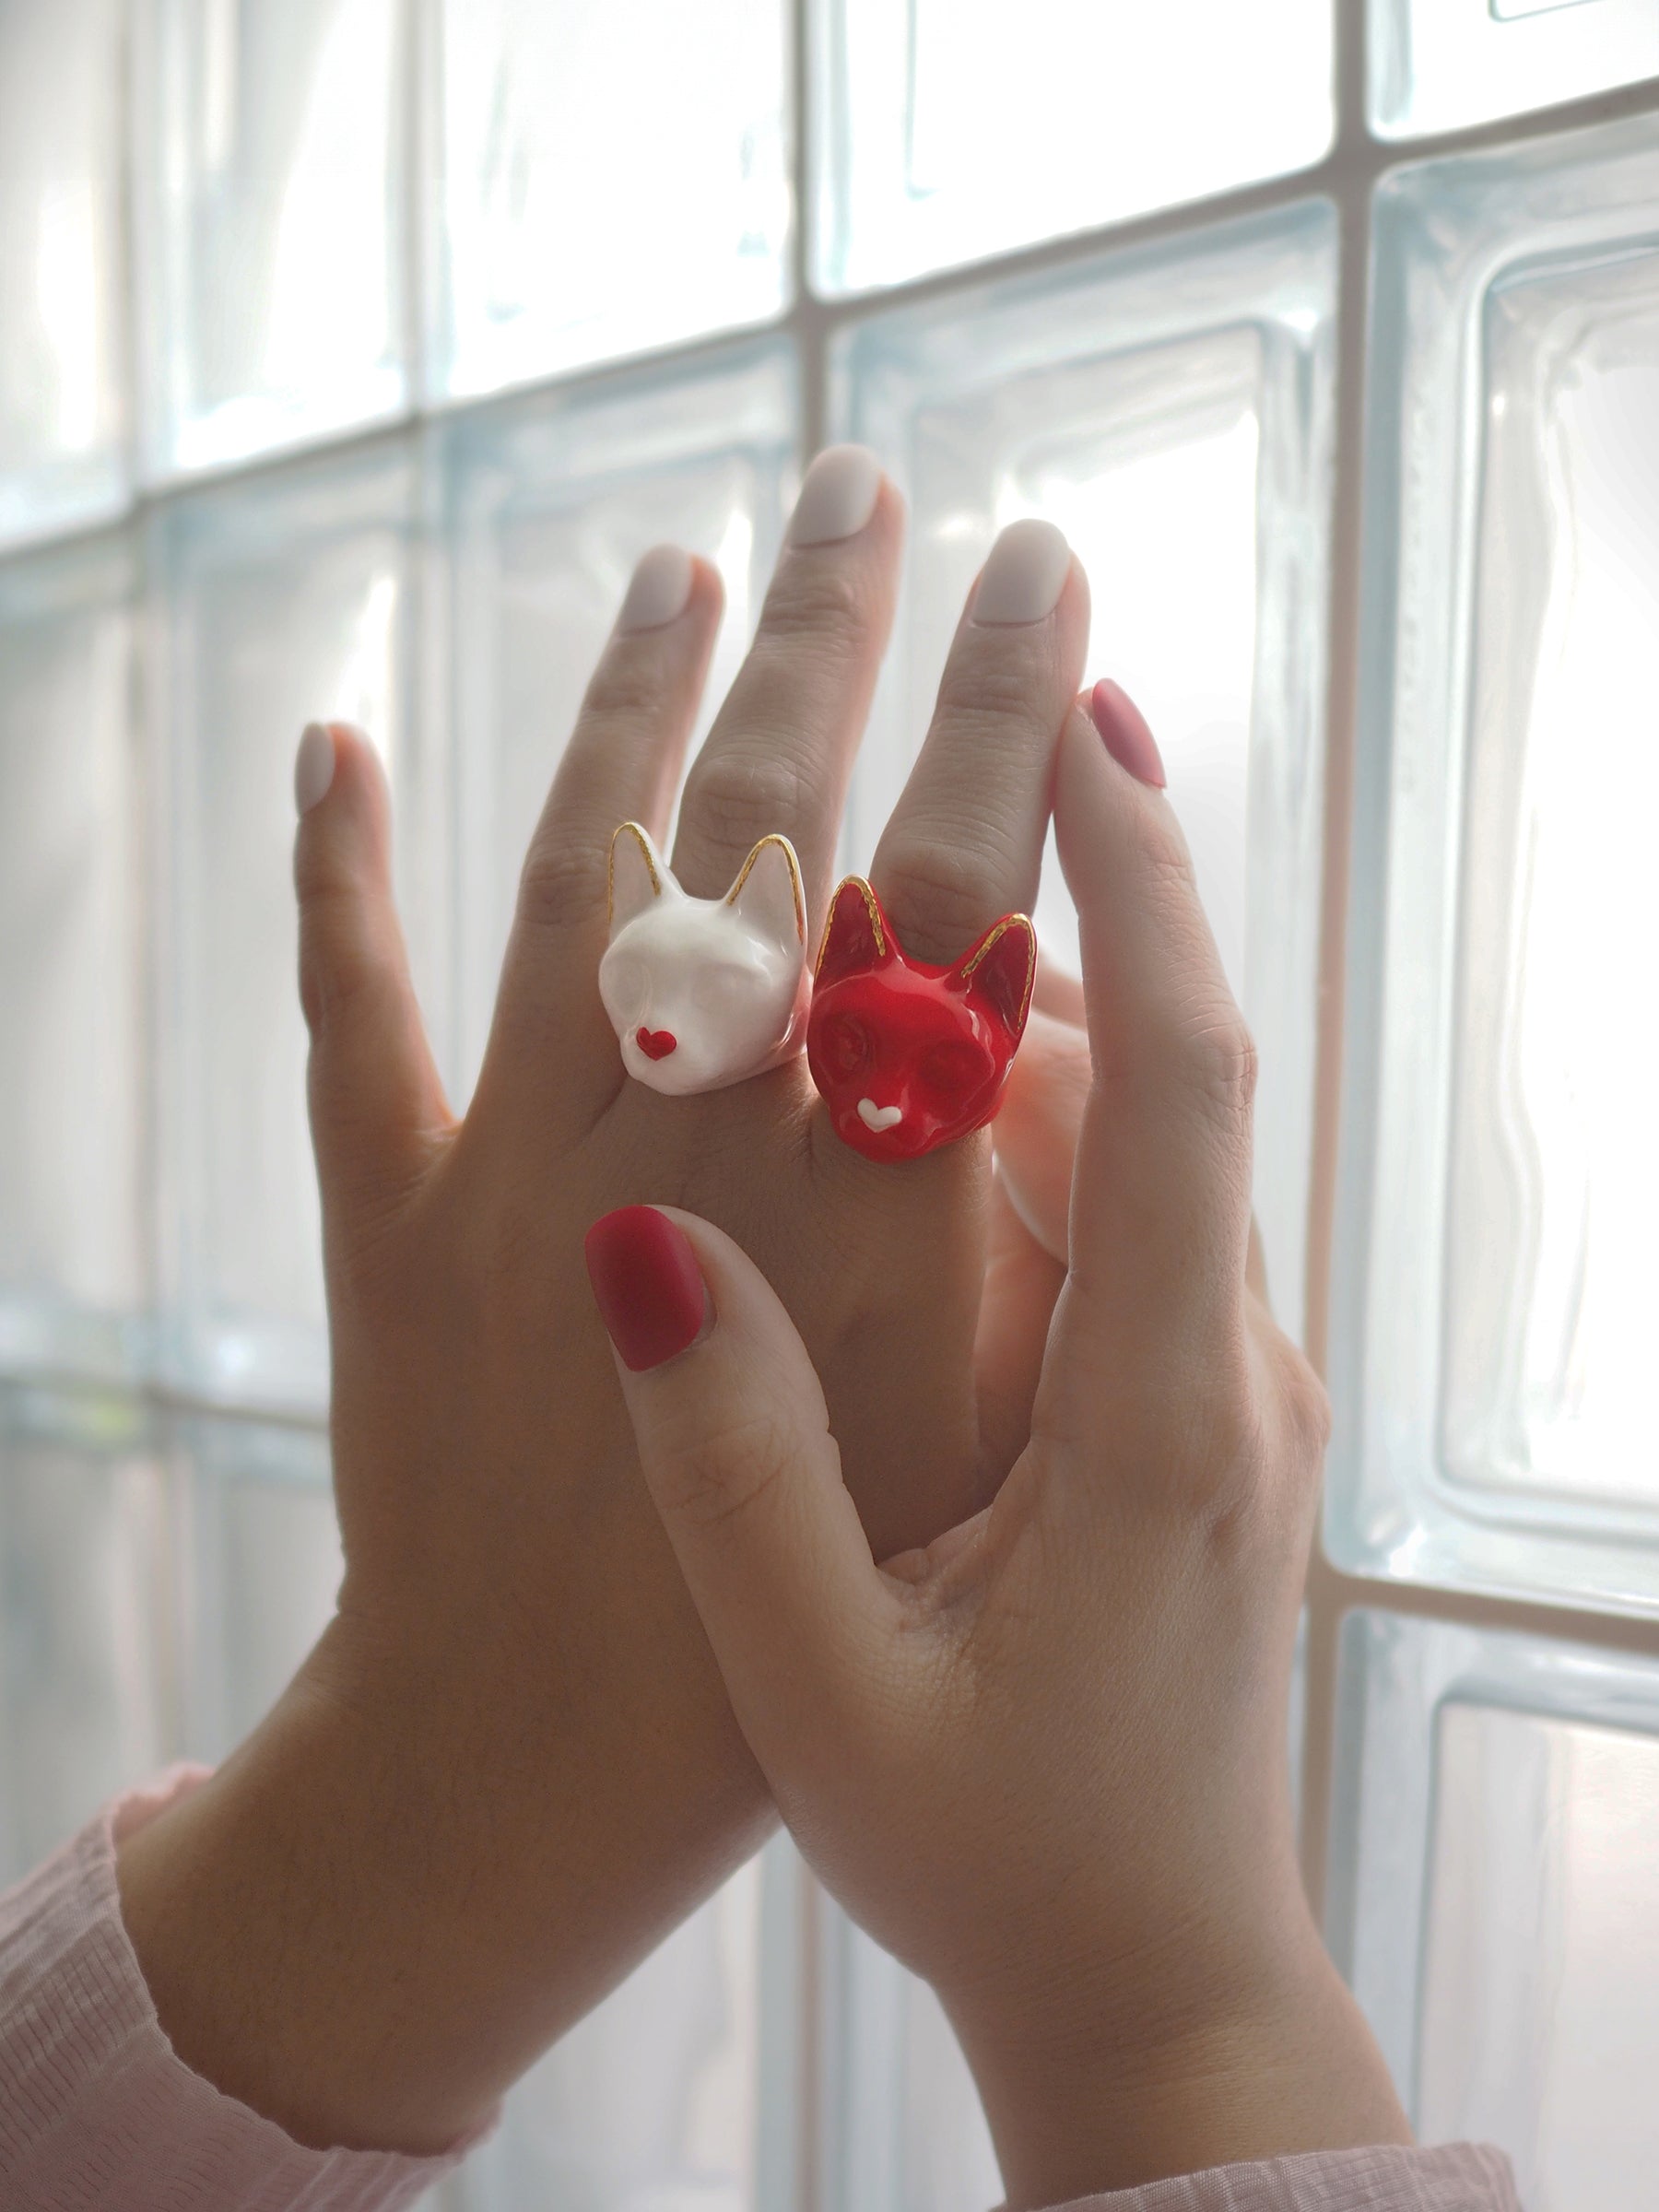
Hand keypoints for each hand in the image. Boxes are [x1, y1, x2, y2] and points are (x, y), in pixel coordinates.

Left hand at [116, 454, 1089, 2151]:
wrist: (528, 1772)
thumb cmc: (789, 1632)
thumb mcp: (968, 1434)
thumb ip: (1006, 1227)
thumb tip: (1026, 1028)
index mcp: (860, 1199)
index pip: (948, 888)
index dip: (999, 712)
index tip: (1038, 575)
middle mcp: (687, 1139)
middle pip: (767, 826)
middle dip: (836, 637)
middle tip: (871, 485)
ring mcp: (515, 1163)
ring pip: (578, 868)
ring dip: (629, 700)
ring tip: (687, 565)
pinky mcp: (382, 1215)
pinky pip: (348, 1008)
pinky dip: (335, 869)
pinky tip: (337, 737)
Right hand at [594, 685, 1409, 2204]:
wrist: (1152, 1979)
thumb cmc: (996, 1862)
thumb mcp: (822, 1693)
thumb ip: (728, 1469)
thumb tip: (640, 1237)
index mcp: (1161, 1423)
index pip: (1175, 1093)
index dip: (1132, 887)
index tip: (1070, 713)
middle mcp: (1223, 1369)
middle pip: (1167, 1069)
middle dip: (1083, 878)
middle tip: (996, 682)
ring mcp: (1222, 1383)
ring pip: (1138, 1132)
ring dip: (1032, 997)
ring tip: (908, 865)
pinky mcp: (1190, 1407)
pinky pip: (1117, 1210)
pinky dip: (1025, 1115)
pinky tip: (916, 1080)